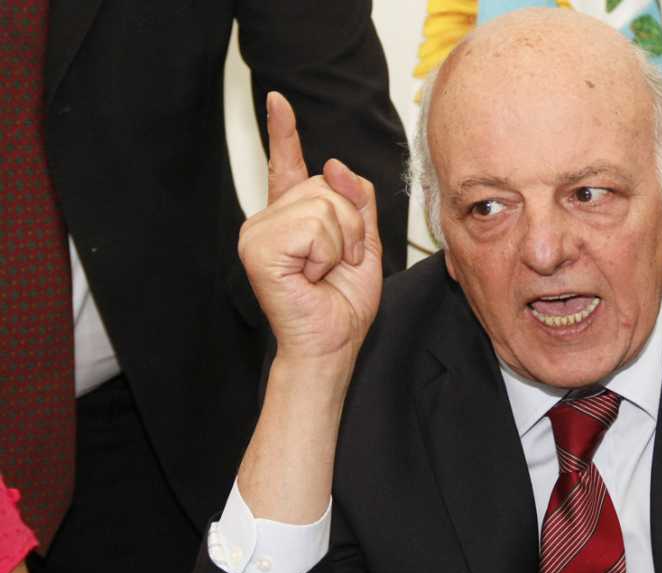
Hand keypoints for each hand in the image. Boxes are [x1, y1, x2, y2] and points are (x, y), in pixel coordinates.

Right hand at [239, 91, 382, 364]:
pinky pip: (315, 228)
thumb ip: (357, 201)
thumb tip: (337, 164)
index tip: (279, 102)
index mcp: (292, 218)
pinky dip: (327, 254)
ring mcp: (258, 231)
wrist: (332, 343)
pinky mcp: (258, 247)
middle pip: (328, 185)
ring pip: (325, 206)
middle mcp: (269, 219)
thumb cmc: (343, 303)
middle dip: (352, 226)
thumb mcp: (364, 243)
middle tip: (338, 263)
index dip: (283, 132)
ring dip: (342, 243)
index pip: (288, 165)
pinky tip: (312, 275)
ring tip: (325, 271)